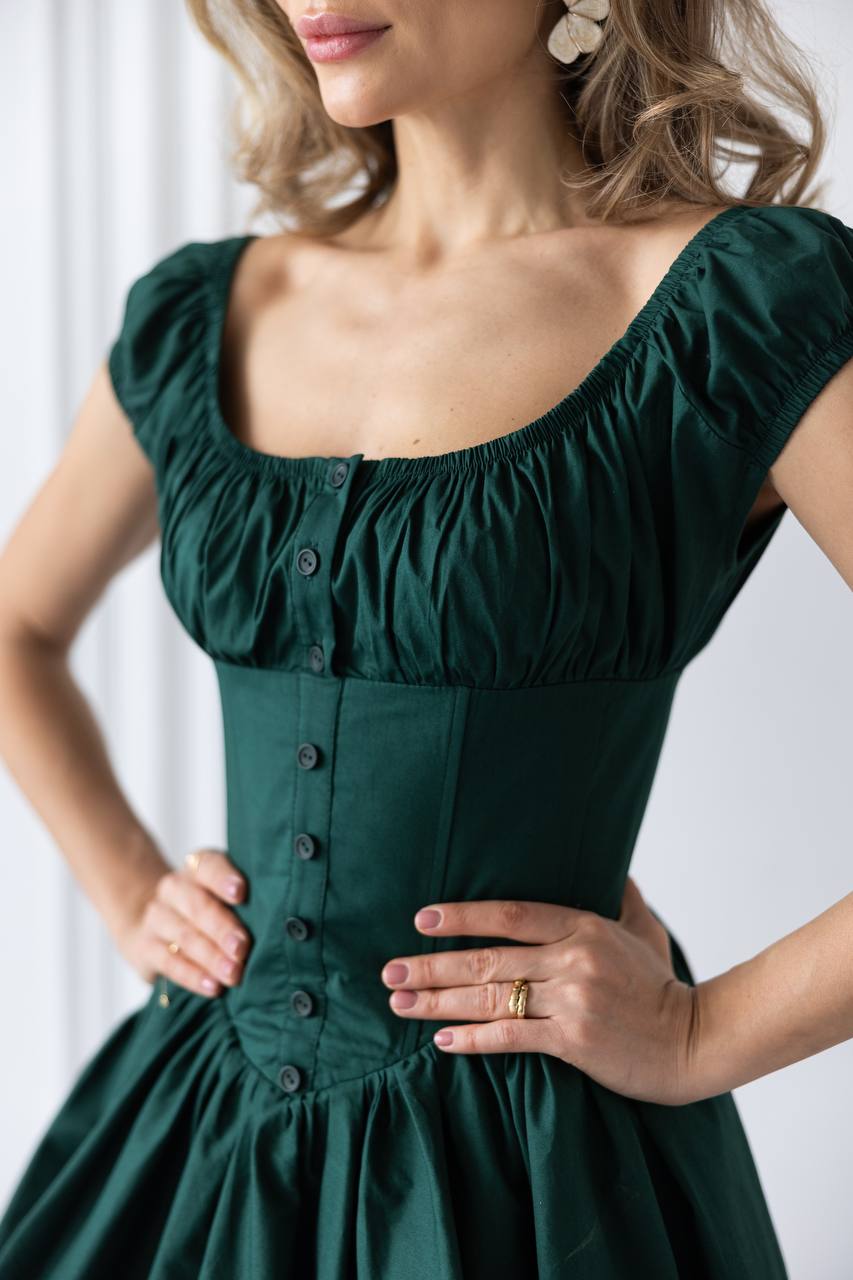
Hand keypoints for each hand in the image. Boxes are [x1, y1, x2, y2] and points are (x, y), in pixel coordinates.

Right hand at [118, 846, 251, 997]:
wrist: (157, 926)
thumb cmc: (211, 909)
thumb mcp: (226, 897)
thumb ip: (249, 901)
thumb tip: (283, 921)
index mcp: (198, 868)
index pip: (208, 866)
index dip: (223, 878)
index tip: (242, 894)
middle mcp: (174, 888)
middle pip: (197, 905)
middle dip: (222, 928)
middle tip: (243, 948)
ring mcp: (156, 916)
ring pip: (184, 936)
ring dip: (211, 957)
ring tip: (234, 974)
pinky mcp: (144, 946)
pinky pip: (168, 962)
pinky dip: (192, 975)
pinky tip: (213, 987)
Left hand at [380, 876, 700, 1105]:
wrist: (694, 1040)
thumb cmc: (661, 985)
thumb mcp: (642, 929)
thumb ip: (620, 895)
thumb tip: (610, 862)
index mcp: (583, 926)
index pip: (509, 914)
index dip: (462, 916)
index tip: (421, 921)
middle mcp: (573, 959)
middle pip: (487, 958)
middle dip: (431, 964)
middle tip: (390, 970)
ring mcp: (573, 1001)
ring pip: (491, 998)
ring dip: (438, 1001)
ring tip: (400, 1001)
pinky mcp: (574, 1041)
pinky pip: (511, 1038)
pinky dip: (472, 1039)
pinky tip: (442, 1039)